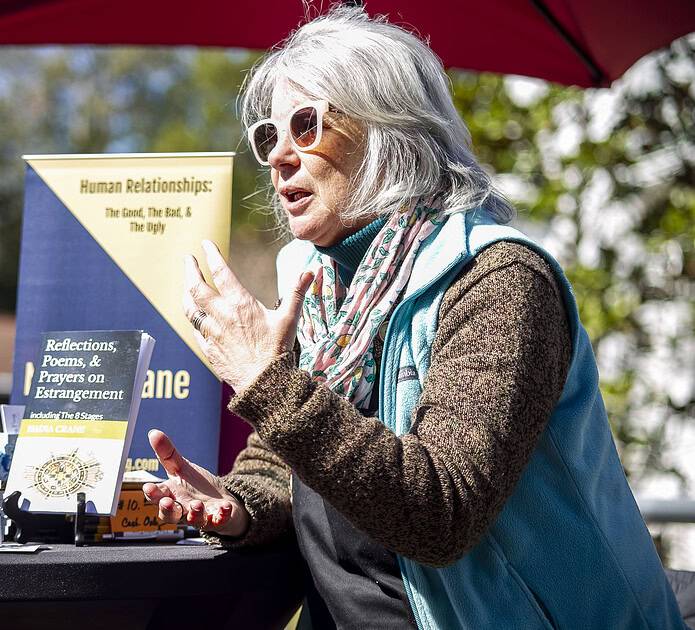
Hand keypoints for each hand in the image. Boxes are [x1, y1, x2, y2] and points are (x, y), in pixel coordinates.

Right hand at [143, 429, 248, 535]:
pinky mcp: (218, 520)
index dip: (152, 493)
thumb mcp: (182, 468)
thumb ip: (167, 454)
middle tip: (167, 502)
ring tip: (197, 505)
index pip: (158, 496)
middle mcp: (183, 509)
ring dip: (194, 514)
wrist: (220, 500)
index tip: (148, 487)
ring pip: (194, 520)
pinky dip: (221, 516)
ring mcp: (200, 516)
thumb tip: (153, 433)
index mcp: (172, 495)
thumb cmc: (196, 486)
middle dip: (168, 510)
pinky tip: (224, 508)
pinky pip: (219, 521)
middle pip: (170, 515)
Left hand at [183, 240, 312, 394]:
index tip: (205, 244)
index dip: (211, 255)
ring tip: (186, 285)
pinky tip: (195, 316)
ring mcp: (212, 333)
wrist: (264, 383)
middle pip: (197, 288)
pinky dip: (193, 318)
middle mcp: (221, 316)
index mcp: (240, 304)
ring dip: (186, 293)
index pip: (221, 272)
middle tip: (187, 259)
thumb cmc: (277, 350)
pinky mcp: (208, 349)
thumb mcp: (289, 319)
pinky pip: (195, 330)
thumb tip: (311, 272)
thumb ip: (297, 293)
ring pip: (190, 309)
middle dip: (190, 270)